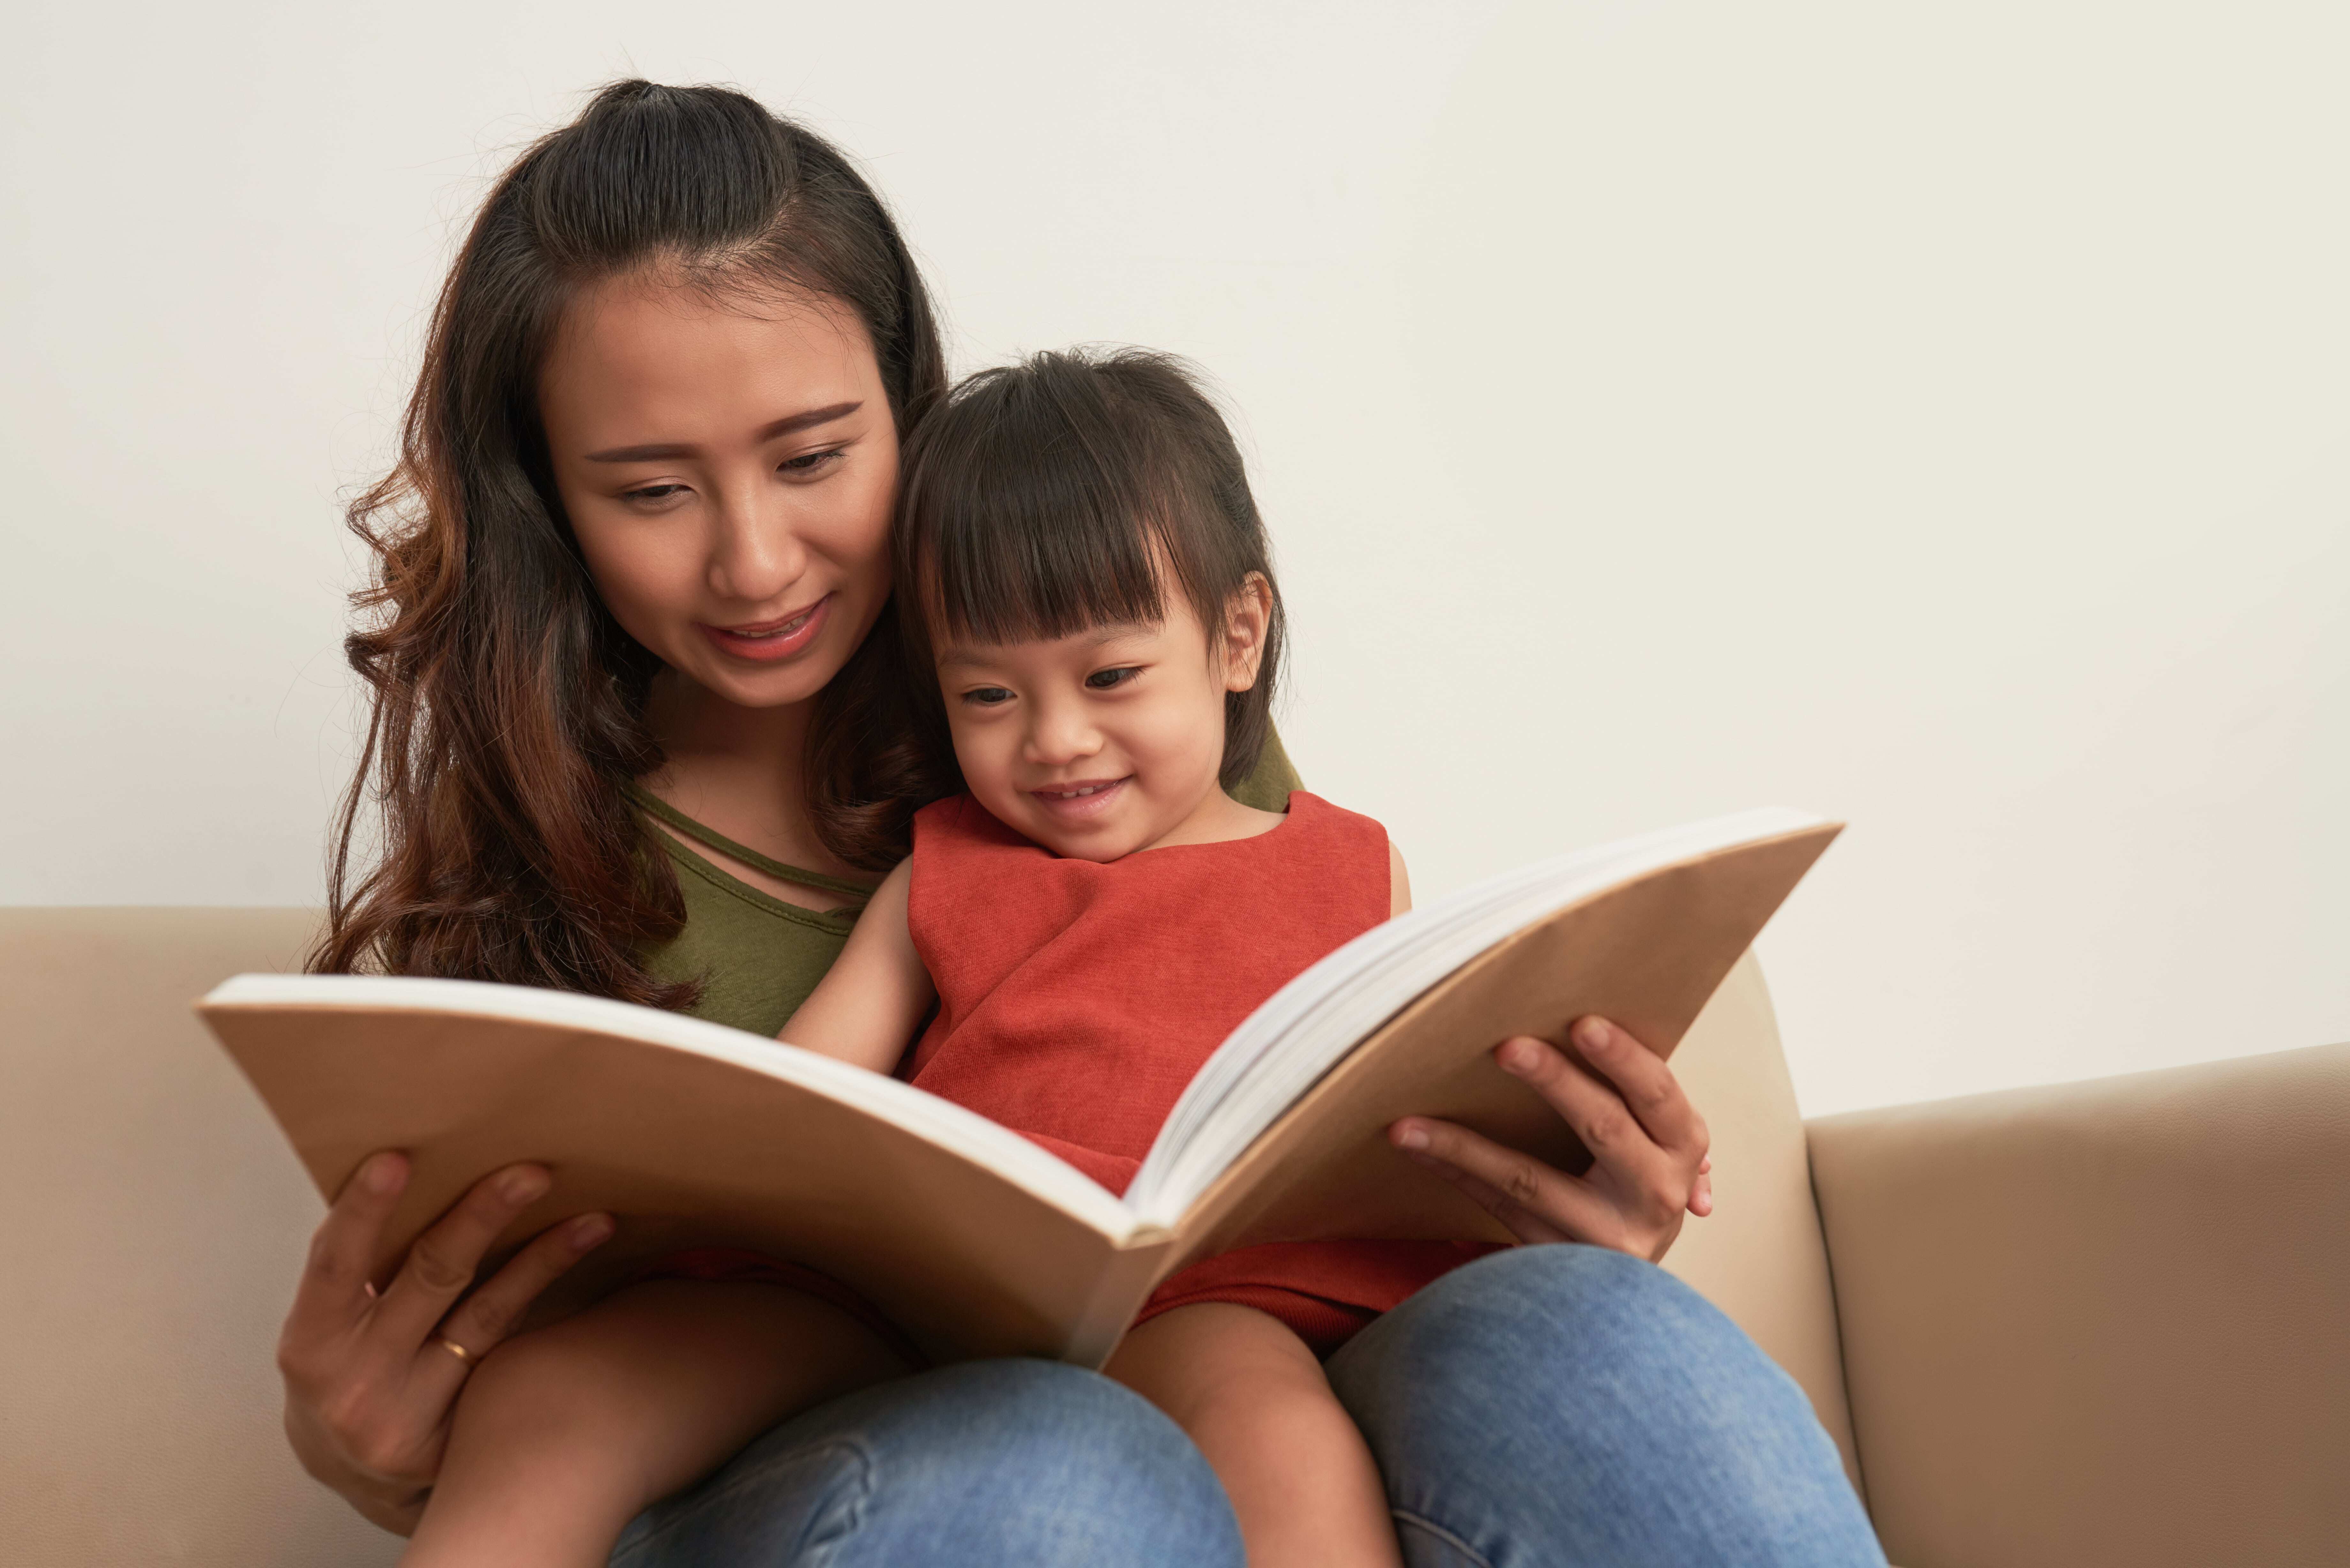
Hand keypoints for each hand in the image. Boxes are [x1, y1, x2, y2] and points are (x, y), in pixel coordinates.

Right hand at [276, 1151, 613, 1532]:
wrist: (354, 1468)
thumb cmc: (346, 1362)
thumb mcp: (330, 1322)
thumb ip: (359, 1265)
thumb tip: (411, 1165)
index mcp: (311, 1342)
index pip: (334, 1266)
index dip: (363, 1211)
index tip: (396, 1158)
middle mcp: (356, 1382)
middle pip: (429, 1280)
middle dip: (481, 1218)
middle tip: (532, 1172)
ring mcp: (410, 1414)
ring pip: (488, 1317)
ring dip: (545, 1260)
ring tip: (595, 1220)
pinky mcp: (458, 1435)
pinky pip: (513, 1352)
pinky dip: (548, 1305)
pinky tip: (583, 1273)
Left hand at [1388, 1016, 1711, 1262]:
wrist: (1631, 1287)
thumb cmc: (1633, 1183)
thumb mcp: (1653, 1140)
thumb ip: (1630, 1094)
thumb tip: (1579, 1026)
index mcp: (1682, 1146)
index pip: (1657, 1093)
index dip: (1623, 1058)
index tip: (1581, 1023)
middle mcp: (1656, 1193)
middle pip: (1603, 1128)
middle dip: (1554, 1082)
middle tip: (1506, 1046)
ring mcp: (1608, 1237)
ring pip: (1529, 1181)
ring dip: (1464, 1144)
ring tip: (1410, 1121)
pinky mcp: (1560, 1260)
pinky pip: (1497, 1208)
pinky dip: (1455, 1173)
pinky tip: (1416, 1147)